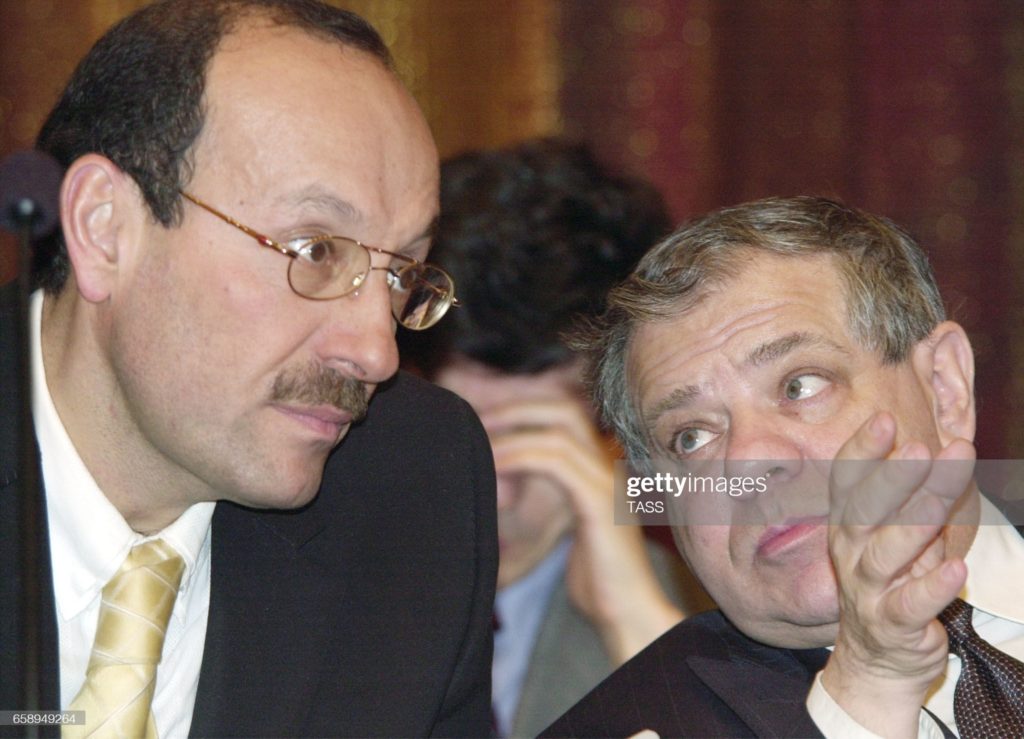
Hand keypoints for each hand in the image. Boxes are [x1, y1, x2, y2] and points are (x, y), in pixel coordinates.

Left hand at [482, 397, 682, 663]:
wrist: (629, 615)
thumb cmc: (599, 582)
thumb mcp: (571, 528)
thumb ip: (552, 499)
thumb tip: (510, 485)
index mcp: (605, 470)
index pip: (569, 416)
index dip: (527, 410)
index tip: (489, 419)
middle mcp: (611, 467)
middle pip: (566, 409)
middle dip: (519, 408)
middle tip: (480, 419)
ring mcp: (607, 481)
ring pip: (559, 431)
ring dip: (513, 431)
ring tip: (481, 440)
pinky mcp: (598, 502)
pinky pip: (555, 463)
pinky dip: (520, 457)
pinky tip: (495, 466)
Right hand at [820, 411, 974, 736]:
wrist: (879, 659)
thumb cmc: (894, 583)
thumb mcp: (900, 535)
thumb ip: (916, 496)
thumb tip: (942, 445)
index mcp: (849, 525)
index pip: (847, 481)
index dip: (863, 450)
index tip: (884, 418)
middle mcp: (850, 552)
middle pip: (865, 510)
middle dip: (893, 477)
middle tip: (922, 449)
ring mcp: (867, 589)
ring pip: (884, 554)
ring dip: (914, 524)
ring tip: (940, 501)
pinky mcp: (890, 625)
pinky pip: (909, 605)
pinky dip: (931, 588)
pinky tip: (956, 570)